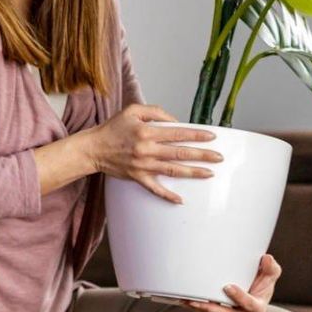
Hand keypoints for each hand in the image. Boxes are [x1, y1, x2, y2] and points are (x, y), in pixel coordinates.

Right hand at [86, 104, 222, 203]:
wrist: (92, 148)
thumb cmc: (112, 128)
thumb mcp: (132, 110)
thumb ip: (156, 112)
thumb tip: (176, 121)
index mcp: (147, 132)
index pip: (178, 133)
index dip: (197, 135)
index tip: (212, 137)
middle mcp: (147, 149)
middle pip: (180, 153)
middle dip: (202, 155)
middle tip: (219, 157)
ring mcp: (143, 165)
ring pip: (173, 170)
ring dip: (192, 172)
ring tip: (209, 173)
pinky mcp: (137, 177)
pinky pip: (154, 189)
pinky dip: (167, 195)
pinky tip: (180, 200)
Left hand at [183, 254, 280, 311]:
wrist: (254, 292)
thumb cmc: (262, 283)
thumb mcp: (270, 274)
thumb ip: (270, 268)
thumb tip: (267, 258)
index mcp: (258, 307)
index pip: (250, 305)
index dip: (239, 297)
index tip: (227, 287)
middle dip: (213, 310)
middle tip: (199, 302)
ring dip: (201, 310)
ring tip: (187, 301)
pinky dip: (197, 309)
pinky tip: (185, 301)